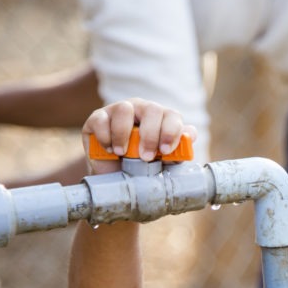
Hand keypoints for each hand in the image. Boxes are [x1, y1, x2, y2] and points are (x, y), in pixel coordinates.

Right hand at [81, 98, 195, 174]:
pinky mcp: (97, 118)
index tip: (166, 150)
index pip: (172, 115)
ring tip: (123, 153)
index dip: (171, 131)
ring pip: (124, 109)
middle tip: (146, 157)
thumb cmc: (143, 167)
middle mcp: (141, 110)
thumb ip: (179, 149)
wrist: (116, 178)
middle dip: (150, 135)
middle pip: (151, 109)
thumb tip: (190, 135)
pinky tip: (109, 150)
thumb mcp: (163, 162)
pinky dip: (105, 136)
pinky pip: (101, 119)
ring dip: (124, 133)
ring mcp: (118, 111)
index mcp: (161, 119)